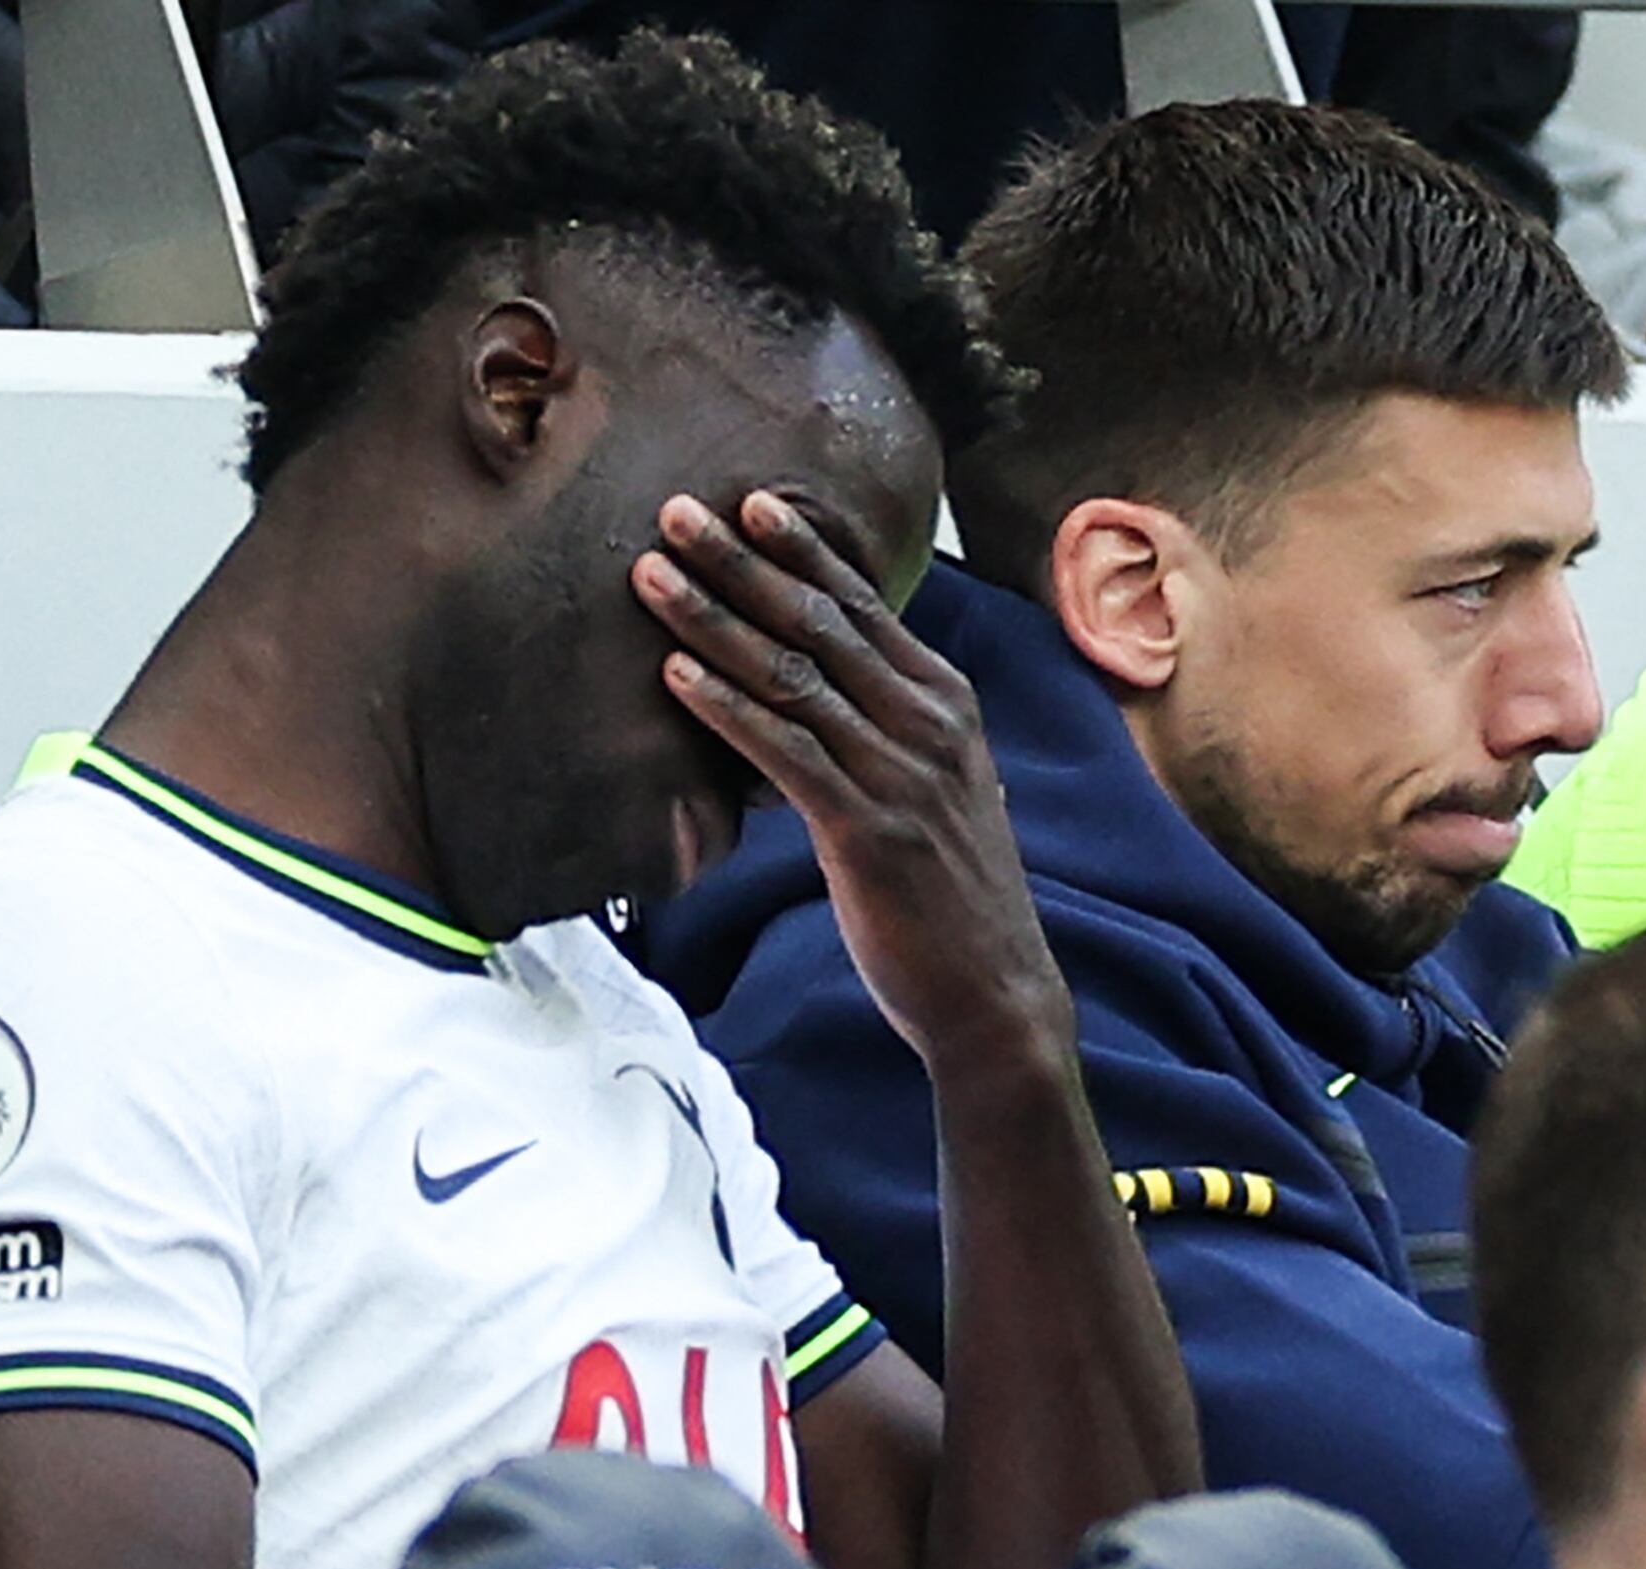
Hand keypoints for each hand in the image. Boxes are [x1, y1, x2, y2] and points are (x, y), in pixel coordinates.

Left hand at [631, 492, 1071, 1067]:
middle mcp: (930, 723)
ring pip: (794, 675)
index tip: (748, 500)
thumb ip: (885, 731)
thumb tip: (818, 693)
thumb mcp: (933, 789)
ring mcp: (902, 774)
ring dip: (714, 619)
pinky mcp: (868, 831)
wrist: (993, 992)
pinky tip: (677, 675)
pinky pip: (786, 752)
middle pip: (821, 621)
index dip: (803, 549)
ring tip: (652, 576)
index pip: (865, 605)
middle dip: (741, 561)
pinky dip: (727, 707)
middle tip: (674, 511)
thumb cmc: (949, 893)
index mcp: (948, 702)